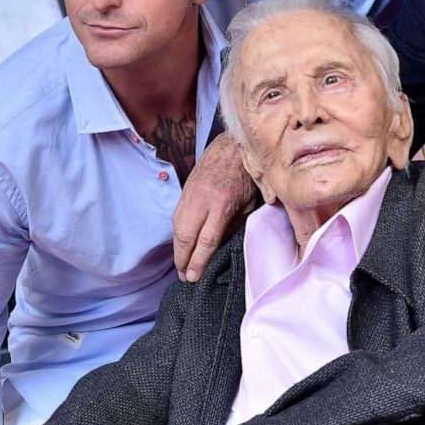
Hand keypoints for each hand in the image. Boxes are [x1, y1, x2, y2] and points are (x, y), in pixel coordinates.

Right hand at [172, 133, 255, 281]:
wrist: (232, 147)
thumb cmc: (246, 176)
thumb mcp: (248, 204)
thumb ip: (233, 225)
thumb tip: (219, 246)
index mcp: (222, 204)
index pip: (206, 240)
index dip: (199, 261)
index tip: (194, 277)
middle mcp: (202, 200)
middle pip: (185, 237)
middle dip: (182, 260)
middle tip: (184, 277)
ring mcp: (190, 194)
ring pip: (176, 228)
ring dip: (177, 249)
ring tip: (181, 265)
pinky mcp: (184, 190)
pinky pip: (176, 217)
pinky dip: (176, 234)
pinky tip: (180, 245)